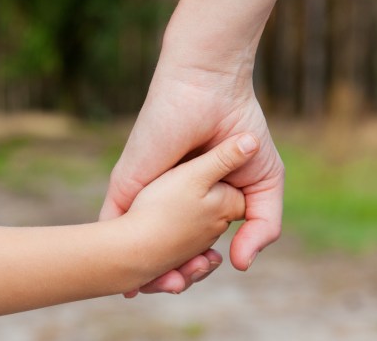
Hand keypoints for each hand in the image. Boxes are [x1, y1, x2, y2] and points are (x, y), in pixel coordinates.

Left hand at [102, 51, 283, 296]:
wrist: (210, 90)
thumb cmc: (239, 130)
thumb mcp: (263, 185)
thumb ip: (261, 226)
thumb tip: (241, 265)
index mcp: (195, 204)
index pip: (191, 249)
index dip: (196, 268)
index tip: (204, 272)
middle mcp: (165, 202)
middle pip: (161, 253)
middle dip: (167, 277)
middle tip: (176, 286)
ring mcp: (143, 196)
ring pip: (135, 247)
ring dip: (142, 272)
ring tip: (161, 284)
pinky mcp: (124, 186)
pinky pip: (112, 227)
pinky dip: (116, 254)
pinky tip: (121, 274)